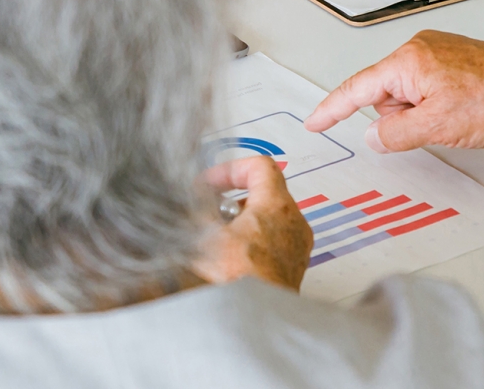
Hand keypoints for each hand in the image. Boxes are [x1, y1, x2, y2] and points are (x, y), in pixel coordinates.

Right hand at [194, 155, 313, 290]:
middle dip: (232, 199)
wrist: (259, 317)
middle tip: (211, 211)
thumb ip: (194, 210)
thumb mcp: (205, 235)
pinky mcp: (294, 265)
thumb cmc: (241, 278)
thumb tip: (185, 200)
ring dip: (242, 221)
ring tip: (218, 237)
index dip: (230, 169)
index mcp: (277, 205)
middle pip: (264, 191)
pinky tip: (231, 257)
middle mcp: (294, 221)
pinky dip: (253, 240)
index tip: (210, 184)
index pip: (259, 166)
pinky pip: (275, 240)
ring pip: (269, 218)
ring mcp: (298, 245)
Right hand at [304, 29, 483, 152]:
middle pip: (385, 95)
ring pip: (407, 94)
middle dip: (402, 118)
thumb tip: (373, 136)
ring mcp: (435, 52)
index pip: (356, 88)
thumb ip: (396, 133)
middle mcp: (417, 50)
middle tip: (436, 125)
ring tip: (456, 116)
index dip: (332, 108)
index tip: (314, 122)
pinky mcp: (451, 59)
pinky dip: (435, 105)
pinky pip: (426, 87)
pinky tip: (461, 110)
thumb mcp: (438, 126)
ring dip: (422, 113)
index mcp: (407, 62)